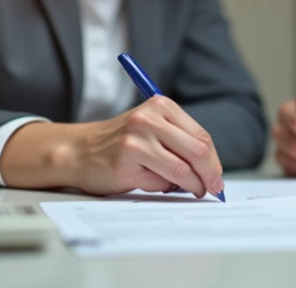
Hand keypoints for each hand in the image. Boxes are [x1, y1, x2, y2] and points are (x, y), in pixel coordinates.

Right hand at [71, 96, 224, 196]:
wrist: (78, 151)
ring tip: (190, 190)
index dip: (214, 161)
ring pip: (182, 171)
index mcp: (161, 106)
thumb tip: (213, 171)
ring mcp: (136, 141)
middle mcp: (148, 120)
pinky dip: (163, 188)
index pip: (201, 137)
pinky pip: (159, 183)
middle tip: (212, 189)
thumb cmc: (121, 142)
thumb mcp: (152, 128)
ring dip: (191, 186)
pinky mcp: (125, 164)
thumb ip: (180, 141)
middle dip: (210, 175)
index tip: (217, 177)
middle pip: (197, 152)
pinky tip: (151, 182)